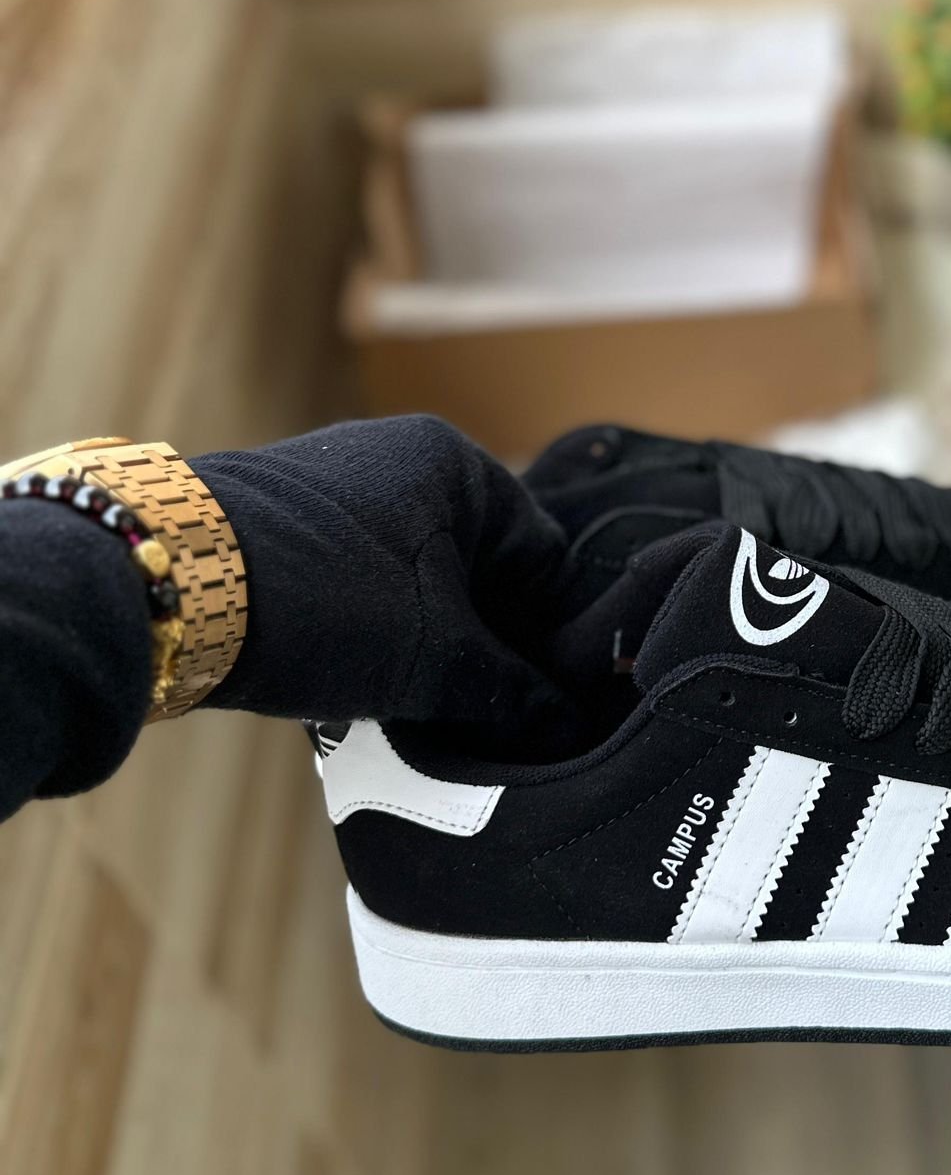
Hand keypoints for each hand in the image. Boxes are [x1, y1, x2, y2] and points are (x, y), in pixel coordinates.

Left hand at [197, 416, 565, 727]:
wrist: (162, 590)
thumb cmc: (325, 604)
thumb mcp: (437, 658)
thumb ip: (513, 691)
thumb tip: (564, 720)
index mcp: (456, 463)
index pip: (543, 557)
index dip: (549, 634)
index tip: (538, 696)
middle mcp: (400, 455)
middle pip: (481, 565)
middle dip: (485, 638)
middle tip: (481, 708)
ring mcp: (336, 482)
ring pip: (419, 576)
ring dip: (429, 637)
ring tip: (420, 701)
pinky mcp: (285, 516)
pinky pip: (364, 574)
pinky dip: (377, 623)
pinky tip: (363, 675)